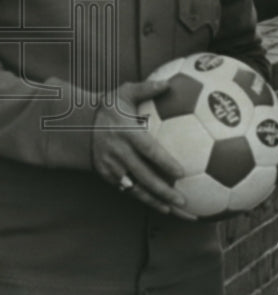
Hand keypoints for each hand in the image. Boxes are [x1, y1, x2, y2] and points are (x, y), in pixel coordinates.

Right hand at [92, 80, 187, 214]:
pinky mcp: (110, 177)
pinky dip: (148, 201)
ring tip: (181, 212)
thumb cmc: (109, 107)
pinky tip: (165, 209)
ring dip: (159, 203)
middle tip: (184, 202)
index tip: (181, 172)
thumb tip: (169, 82)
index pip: (148, 151)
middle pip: (145, 177)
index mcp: (127, 134)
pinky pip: (131, 192)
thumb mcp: (123, 93)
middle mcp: (120, 154)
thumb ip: (147, 88)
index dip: (164, 162)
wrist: (76, 126)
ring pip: (139, 190)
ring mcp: (113, 168)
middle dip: (164, 191)